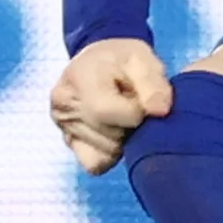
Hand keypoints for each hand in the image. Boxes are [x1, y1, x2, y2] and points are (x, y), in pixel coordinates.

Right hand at [51, 37, 173, 172]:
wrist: (98, 61)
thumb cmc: (122, 59)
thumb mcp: (142, 59)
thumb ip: (153, 83)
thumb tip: (160, 112)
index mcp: (78, 78)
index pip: (108, 112)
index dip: (136, 112)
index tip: (141, 99)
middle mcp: (62, 104)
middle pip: (111, 136)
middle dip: (132, 125)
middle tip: (131, 103)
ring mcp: (62, 126)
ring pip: (107, 152)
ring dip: (123, 138)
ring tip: (121, 112)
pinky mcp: (69, 143)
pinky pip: (96, 164)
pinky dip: (111, 153)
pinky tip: (114, 130)